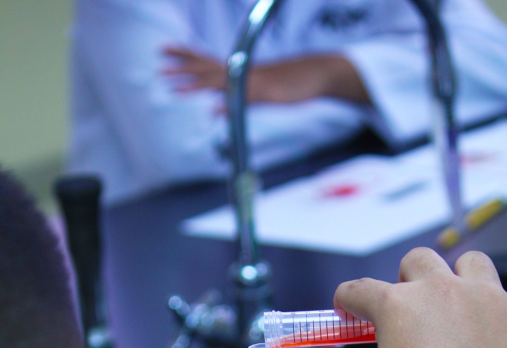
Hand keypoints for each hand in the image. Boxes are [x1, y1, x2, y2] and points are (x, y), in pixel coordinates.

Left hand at [162, 47, 368, 102]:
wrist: (318, 73)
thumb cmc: (292, 82)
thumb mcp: (261, 91)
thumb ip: (238, 99)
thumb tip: (217, 110)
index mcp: (240, 68)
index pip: (206, 59)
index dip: (185, 54)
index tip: (164, 49)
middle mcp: (242, 71)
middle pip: (206, 67)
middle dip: (182, 67)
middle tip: (159, 66)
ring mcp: (253, 80)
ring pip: (220, 80)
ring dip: (197, 84)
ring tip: (175, 87)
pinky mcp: (266, 92)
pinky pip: (244, 98)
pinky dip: (229, 102)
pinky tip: (214, 110)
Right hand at [334, 248, 506, 347]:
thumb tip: (406, 343)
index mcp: (399, 308)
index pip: (361, 289)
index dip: (351, 300)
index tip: (352, 308)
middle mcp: (443, 291)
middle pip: (419, 260)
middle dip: (412, 279)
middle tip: (416, 310)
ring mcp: (491, 298)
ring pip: (474, 262)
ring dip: (466, 279)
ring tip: (469, 310)